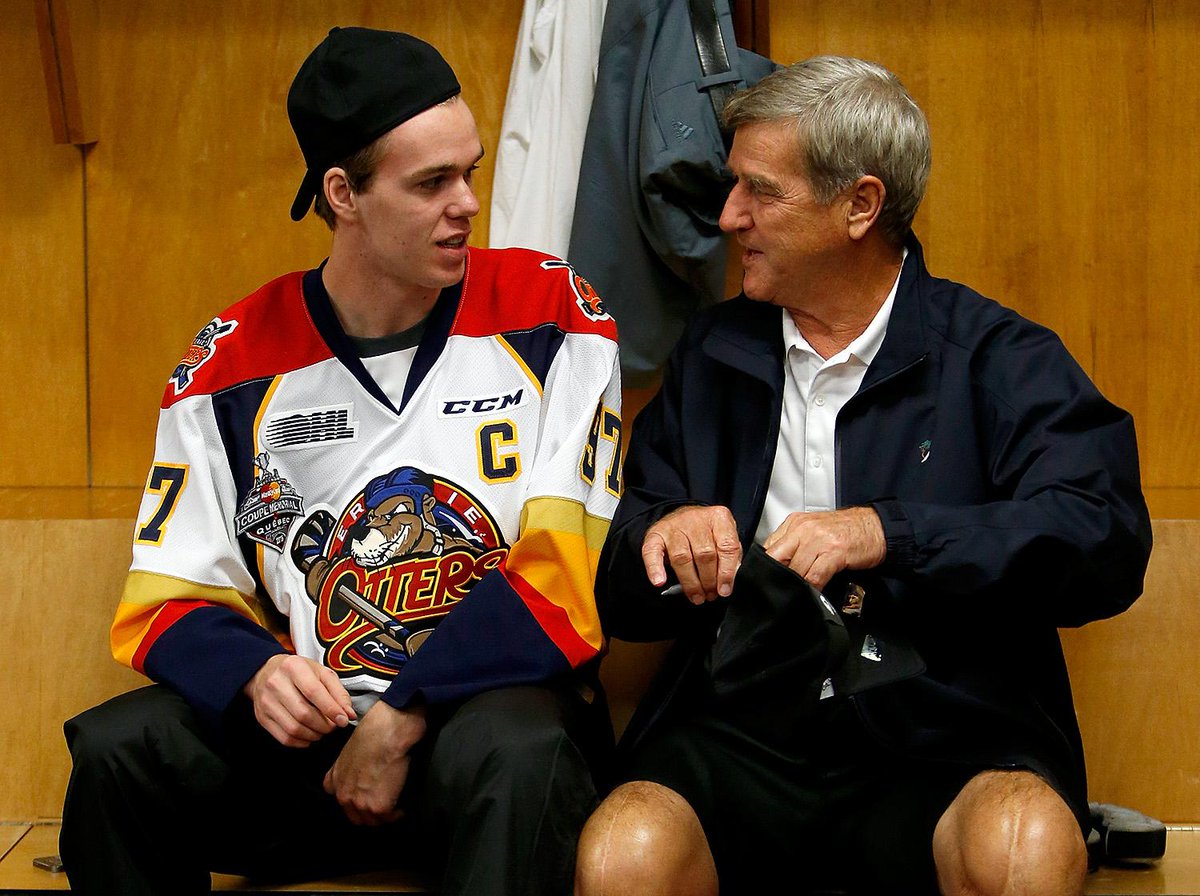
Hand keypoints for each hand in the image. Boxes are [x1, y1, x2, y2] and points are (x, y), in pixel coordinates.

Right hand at [243, 654, 355, 746]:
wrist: (266, 671)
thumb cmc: (298, 672)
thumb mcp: (321, 672)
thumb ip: (338, 692)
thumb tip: (348, 714)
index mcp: (293, 667)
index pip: (314, 692)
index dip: (331, 709)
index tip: (343, 720)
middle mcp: (276, 683)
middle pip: (303, 714)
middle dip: (324, 725)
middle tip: (333, 726)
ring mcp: (266, 702)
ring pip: (294, 729)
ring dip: (314, 735)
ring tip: (322, 730)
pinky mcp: (262, 717)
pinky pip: (284, 738)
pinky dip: (301, 741)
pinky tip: (309, 735)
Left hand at [324, 701, 426, 825]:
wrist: (386, 731)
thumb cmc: (371, 733)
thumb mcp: (347, 751)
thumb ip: (345, 768)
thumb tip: (359, 773)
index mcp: (334, 782)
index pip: (343, 803)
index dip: (357, 801)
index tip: (367, 798)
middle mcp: (343, 796)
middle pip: (357, 817)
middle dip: (370, 813)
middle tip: (384, 804)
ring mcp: (360, 803)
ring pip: (373, 821)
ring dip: (384, 816)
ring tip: (395, 807)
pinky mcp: (379, 806)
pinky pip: (390, 817)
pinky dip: (398, 813)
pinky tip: (402, 806)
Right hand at [642, 505, 740, 604]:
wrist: (682, 517)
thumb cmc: (705, 532)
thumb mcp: (724, 538)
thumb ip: (729, 558)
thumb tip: (724, 583)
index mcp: (718, 518)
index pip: (727, 546)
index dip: (726, 573)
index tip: (724, 590)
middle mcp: (696, 519)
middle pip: (704, 554)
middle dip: (708, 581)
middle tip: (709, 595)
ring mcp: (674, 526)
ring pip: (682, 557)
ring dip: (689, 583)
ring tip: (695, 596)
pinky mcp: (655, 534)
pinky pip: (652, 553)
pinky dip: (655, 569)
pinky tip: (660, 582)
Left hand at [761, 506, 885, 590]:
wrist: (877, 527)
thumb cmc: (847, 531)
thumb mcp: (814, 531)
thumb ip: (795, 544)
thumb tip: (777, 565)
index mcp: (795, 523)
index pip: (769, 547)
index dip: (766, 568)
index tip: (767, 581)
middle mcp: (804, 529)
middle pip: (777, 559)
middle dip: (777, 578)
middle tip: (780, 591)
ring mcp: (818, 539)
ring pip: (795, 570)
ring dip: (796, 585)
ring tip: (797, 594)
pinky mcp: (834, 552)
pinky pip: (814, 576)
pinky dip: (812, 588)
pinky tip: (814, 593)